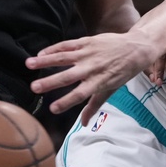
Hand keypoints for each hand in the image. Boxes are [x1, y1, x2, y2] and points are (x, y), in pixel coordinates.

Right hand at [27, 33, 156, 121]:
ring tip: (29, 64)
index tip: (53, 108)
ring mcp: (88, 54)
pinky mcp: (86, 42)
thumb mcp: (111, 90)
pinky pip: (67, 45)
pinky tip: (40, 53)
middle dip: (50, 82)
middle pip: (68, 76)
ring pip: (63, 57)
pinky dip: (53, 49)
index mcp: (99, 82)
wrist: (136, 48)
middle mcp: (92, 68)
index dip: (66, 101)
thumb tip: (84, 124)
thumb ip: (94, 106)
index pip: (80, 95)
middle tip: (34, 88)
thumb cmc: (123, 72)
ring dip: (45, 61)